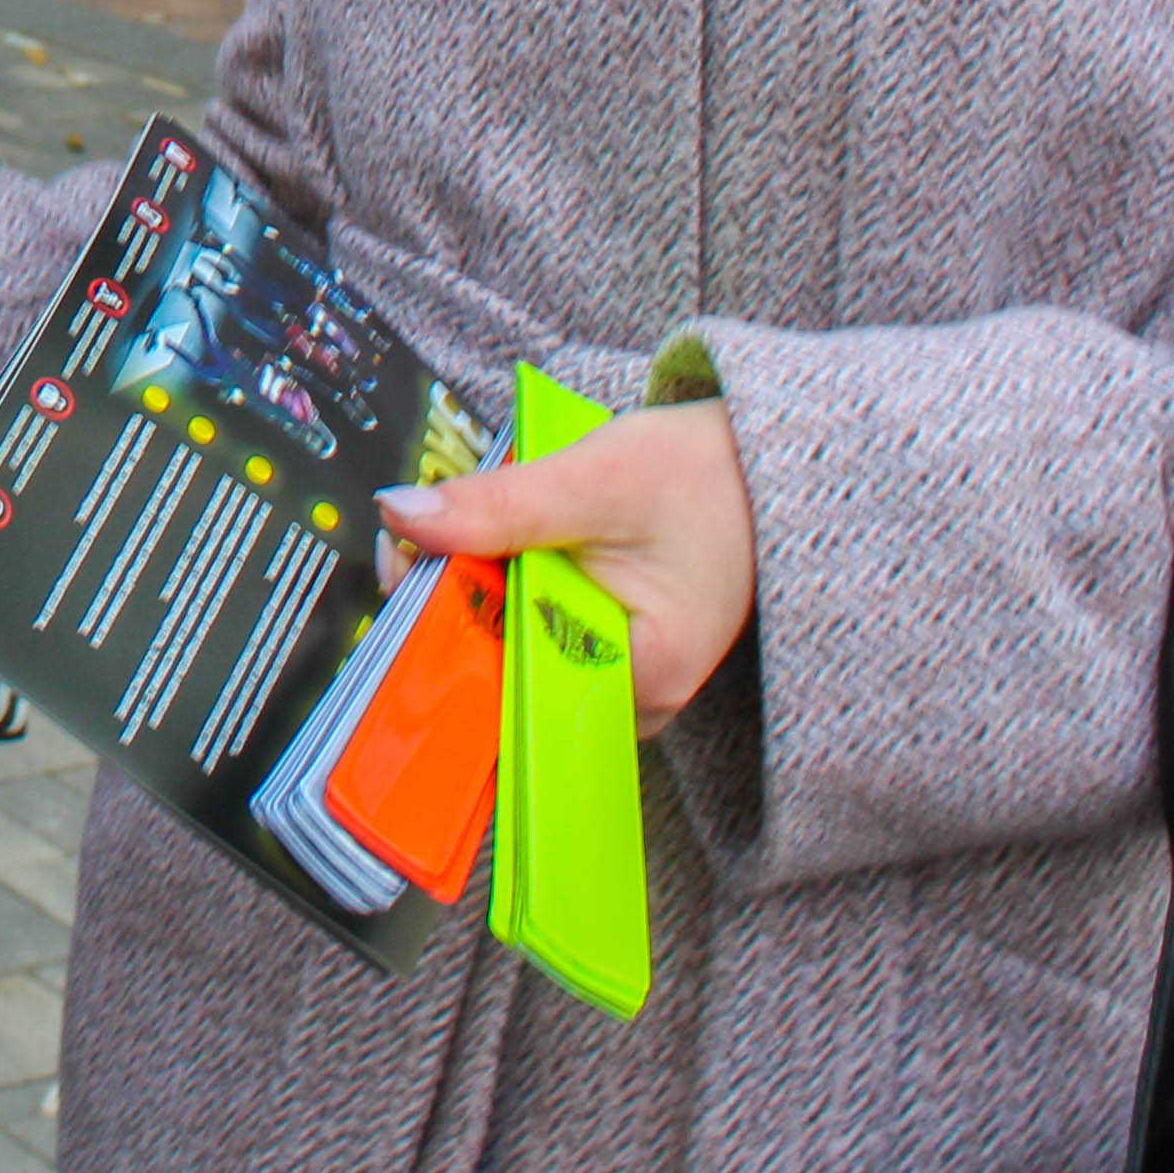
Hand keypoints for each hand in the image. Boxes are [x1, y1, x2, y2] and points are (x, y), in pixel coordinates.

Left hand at [376, 403, 756, 736]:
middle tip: (415, 539)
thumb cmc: (704, 475)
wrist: (771, 470)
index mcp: (639, 677)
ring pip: (517, 653)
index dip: (442, 626)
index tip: (402, 564)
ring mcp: (624, 682)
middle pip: (505, 671)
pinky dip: (508, 595)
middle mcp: (633, 702)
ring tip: (453, 537)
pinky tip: (491, 554)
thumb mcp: (595, 478)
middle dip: (451, 604)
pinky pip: (539, 637)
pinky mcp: (615, 654)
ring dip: (476, 595)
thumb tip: (402, 516)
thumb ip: (499, 505)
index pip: (510, 679)